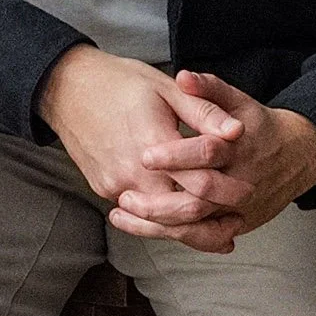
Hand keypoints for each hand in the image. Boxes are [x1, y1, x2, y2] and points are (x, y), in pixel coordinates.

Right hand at [39, 48, 239, 211]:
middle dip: (213, 224)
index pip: (198, 183)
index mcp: (153, 143)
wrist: (67, 89)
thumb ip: (203, 112)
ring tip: (220, 232)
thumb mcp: (167, 88)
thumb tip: (237, 132)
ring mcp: (115, 185)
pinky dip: (164, 221)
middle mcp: (132, 172)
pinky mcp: (103, 189)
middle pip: (180, 215)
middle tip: (237, 221)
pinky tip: (184, 220)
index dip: (227, 191)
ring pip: (159, 223)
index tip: (248, 191)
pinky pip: (139, 214)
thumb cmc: (121, 82)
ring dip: (190, 231)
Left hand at [109, 69, 315, 253]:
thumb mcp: (239, 101)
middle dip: (160, 200)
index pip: (208, 152)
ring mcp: (240, 207)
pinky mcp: (236, 224)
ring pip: (197, 224)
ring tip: (122, 213)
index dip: (176, 154)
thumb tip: (182, 76)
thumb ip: (209, 89)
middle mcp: (242, 180)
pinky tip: (142, 228)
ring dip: (157, 223)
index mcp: (240, 146)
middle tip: (125, 194)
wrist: (299, 156)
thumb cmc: (260, 126)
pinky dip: (171, 235)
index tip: (145, 154)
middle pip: (200, 197)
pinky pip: (202, 237)